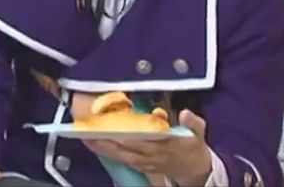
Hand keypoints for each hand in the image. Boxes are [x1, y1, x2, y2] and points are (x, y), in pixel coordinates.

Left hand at [85, 109, 212, 186]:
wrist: (195, 170)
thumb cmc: (193, 145)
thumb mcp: (198, 133)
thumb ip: (193, 123)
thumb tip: (186, 113)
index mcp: (164, 145)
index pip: (142, 141)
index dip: (127, 135)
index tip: (112, 127)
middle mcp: (150, 155)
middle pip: (125, 149)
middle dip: (106, 141)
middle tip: (88, 131)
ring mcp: (144, 162)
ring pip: (120, 156)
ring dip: (102, 148)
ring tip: (85, 137)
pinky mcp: (140, 165)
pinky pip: (120, 159)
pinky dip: (107, 152)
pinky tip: (94, 145)